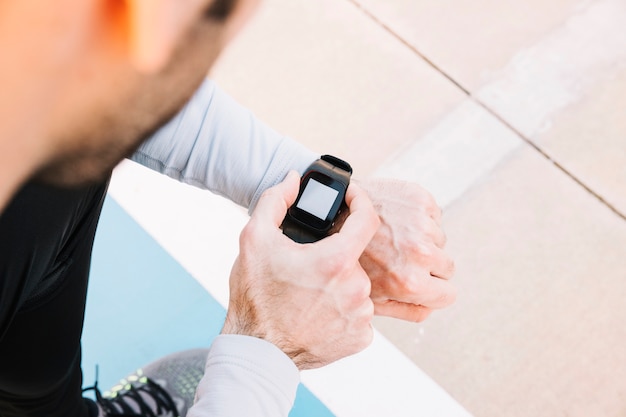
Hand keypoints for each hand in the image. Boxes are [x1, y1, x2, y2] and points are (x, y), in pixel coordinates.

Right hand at [222, 171, 379, 369]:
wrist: (257, 352)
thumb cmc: (255, 297)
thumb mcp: (254, 240)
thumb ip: (275, 200)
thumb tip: (293, 179)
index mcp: (335, 261)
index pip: (367, 219)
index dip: (361, 201)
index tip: (352, 197)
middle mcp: (356, 289)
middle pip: (354, 256)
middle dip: (334, 254)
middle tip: (308, 263)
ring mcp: (361, 316)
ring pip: (357, 285)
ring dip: (338, 282)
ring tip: (309, 291)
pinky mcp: (361, 338)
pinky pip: (358, 312)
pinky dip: (342, 308)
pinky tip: (318, 311)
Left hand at [356, 179, 455, 321]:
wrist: (328, 213)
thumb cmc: (345, 258)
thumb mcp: (370, 298)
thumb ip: (405, 309)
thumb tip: (429, 308)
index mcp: (409, 281)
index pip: (448, 294)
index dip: (435, 290)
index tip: (424, 283)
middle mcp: (419, 253)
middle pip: (447, 267)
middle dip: (430, 265)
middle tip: (401, 257)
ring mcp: (421, 224)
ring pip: (440, 240)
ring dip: (423, 239)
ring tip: (391, 237)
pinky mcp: (420, 199)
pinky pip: (434, 216)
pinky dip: (419, 218)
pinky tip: (393, 220)